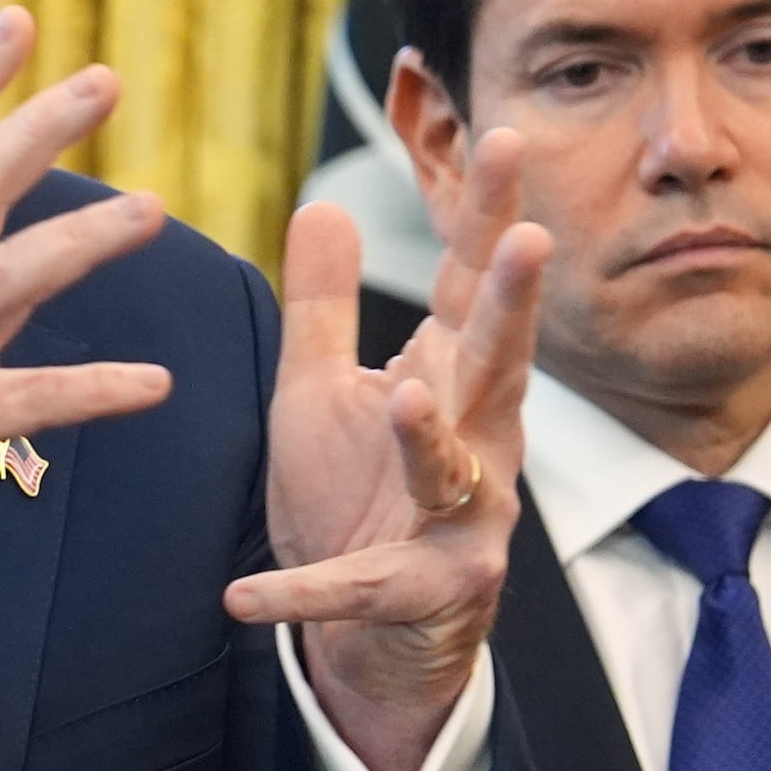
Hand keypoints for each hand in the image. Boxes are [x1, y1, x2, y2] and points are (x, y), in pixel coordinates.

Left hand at [223, 130, 548, 770]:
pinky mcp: (422, 595)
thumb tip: (323, 202)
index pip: (474, 286)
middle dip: (513, 303)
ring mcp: (460, 523)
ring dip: (428, 435)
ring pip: (452, 472)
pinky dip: (302, 593)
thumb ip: (324, 306)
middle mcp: (476, 445)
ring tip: (403, 396)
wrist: (369, 638)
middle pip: (494, 363)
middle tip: (530, 238)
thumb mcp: (323, 391)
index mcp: (451, 384)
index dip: (490, 213)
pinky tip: (241, 598)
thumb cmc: (357, 498)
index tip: (507, 132)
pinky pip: (358, 590)